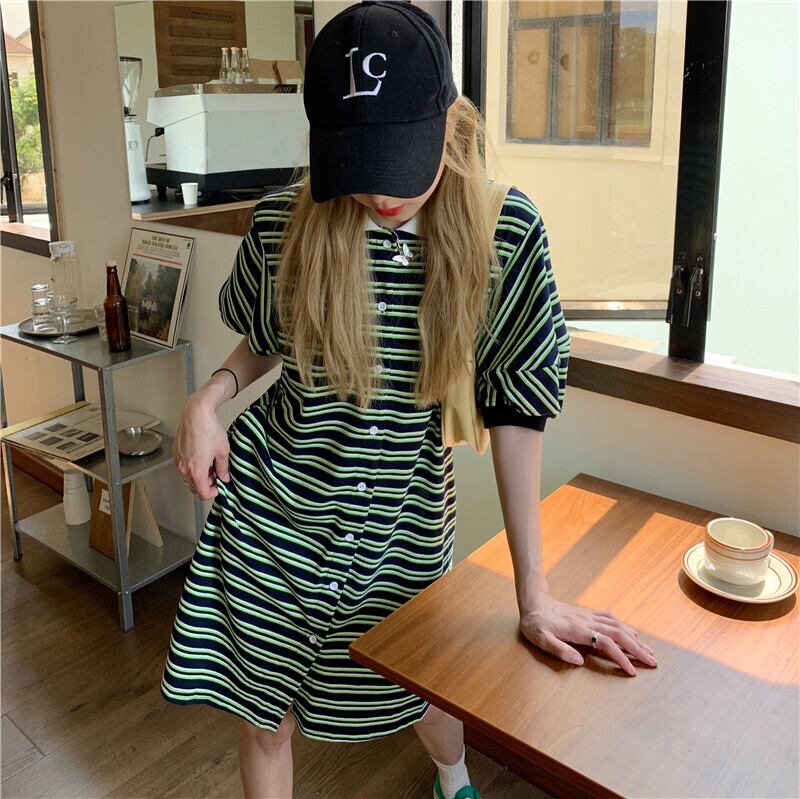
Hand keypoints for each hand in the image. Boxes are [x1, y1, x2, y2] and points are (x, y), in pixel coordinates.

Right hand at [172, 393, 230, 500]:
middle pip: (194, 487)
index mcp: (197, 471)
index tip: (219, 487)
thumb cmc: (209, 429)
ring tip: (209, 463)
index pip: (203, 494)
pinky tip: (201, 457)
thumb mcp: (222, 451)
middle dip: (206, 484)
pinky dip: (192, 467)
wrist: (196, 414)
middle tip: (216, 474)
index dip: (213, 493)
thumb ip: (223, 468)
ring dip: (199, 476)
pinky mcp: (176, 453)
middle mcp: (184, 469)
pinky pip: (183, 467)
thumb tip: (224, 478)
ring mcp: (178, 461)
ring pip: (188, 478)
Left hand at [519, 593, 657, 675]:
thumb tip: (579, 661)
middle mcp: (588, 622)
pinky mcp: (588, 613)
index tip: (633, 671)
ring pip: (618, 626)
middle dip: (637, 648)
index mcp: (578, 630)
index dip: (620, 657)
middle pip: (619, 634)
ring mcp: (589, 616)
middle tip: (653, 662)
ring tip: (649, 650)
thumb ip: (559, 649)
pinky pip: (610, 618)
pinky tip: (631, 633)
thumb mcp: (540, 639)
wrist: (533, 602)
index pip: (606, 644)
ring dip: (634, 638)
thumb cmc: (535, 623)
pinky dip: (624, 626)